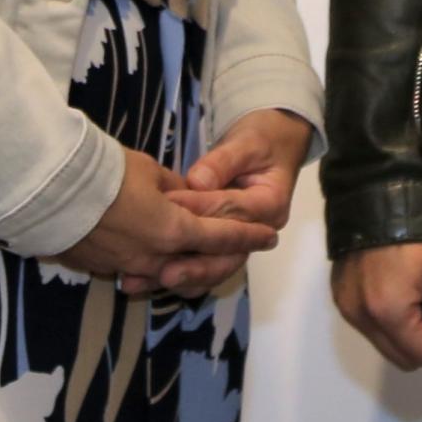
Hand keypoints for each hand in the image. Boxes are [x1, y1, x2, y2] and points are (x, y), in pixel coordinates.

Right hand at [49, 142, 271, 294]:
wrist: (49, 190)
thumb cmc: (105, 172)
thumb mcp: (148, 171)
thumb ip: (172, 189)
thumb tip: (180, 196)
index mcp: (173, 231)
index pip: (221, 238)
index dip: (248, 236)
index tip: (269, 237)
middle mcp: (155, 257)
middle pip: (197, 264)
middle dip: (222, 257)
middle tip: (242, 251)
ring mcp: (125, 266)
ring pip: (165, 272)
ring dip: (183, 265)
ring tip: (195, 257)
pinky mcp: (99, 268)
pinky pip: (134, 269)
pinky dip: (148, 265)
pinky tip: (150, 257)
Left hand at [157, 111, 312, 289]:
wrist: (272, 147)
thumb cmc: (260, 141)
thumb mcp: (246, 143)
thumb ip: (222, 162)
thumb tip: (197, 182)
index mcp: (271, 204)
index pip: (232, 211)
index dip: (199, 209)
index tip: (167, 206)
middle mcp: (260, 231)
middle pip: (229, 256)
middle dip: (195, 265)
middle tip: (162, 270)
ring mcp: (243, 242)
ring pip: (215, 268)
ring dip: (184, 277)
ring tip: (153, 280)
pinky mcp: (225, 245)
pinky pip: (205, 265)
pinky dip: (179, 273)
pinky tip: (149, 278)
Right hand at [330, 240, 421, 372]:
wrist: (376, 192)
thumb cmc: (418, 230)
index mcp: (387, 312)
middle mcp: (360, 317)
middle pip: (402, 357)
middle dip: (420, 334)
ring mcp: (345, 308)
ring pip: (385, 344)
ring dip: (403, 326)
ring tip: (408, 285)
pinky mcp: (339, 297)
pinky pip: (368, 326)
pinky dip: (384, 315)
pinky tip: (389, 282)